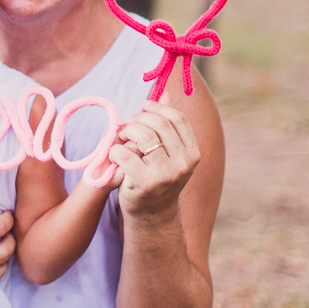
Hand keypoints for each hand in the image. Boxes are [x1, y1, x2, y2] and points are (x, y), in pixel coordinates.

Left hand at [110, 96, 200, 219]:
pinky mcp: (144, 183)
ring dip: (126, 131)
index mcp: (193, 152)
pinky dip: (115, 150)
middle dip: (138, 119)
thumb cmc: (156, 177)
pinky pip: (124, 153)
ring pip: (143, 135)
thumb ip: (167, 124)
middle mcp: (183, 163)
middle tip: (127, 126)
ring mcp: (165, 174)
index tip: (143, 107)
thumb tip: (166, 92)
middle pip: (158, 124)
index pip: (177, 119)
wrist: (151, 214)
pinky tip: (115, 155)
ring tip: (121, 137)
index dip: (157, 108)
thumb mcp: (168, 152)